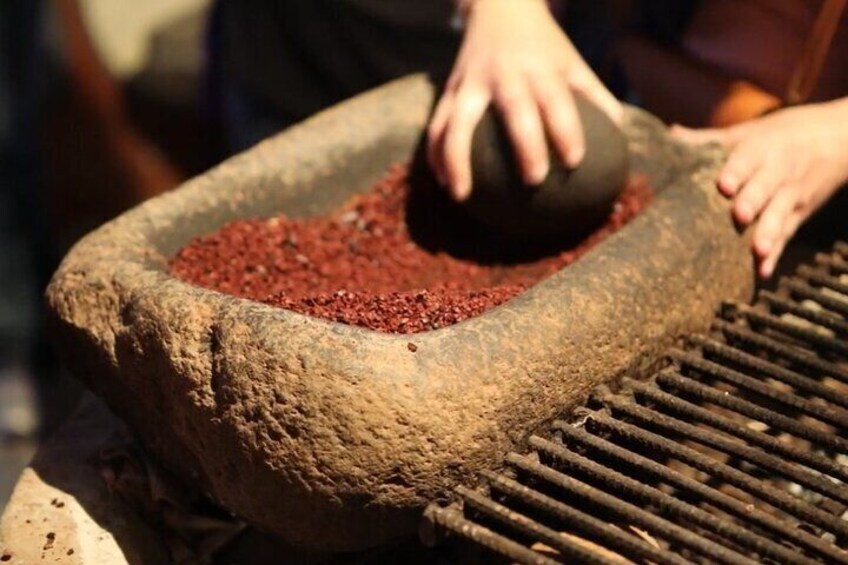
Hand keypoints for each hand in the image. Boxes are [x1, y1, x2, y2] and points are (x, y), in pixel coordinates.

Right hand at [427, 0, 621, 200]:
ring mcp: (472, 81)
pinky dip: (436, 155)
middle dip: (525, 144)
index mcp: (541, 68)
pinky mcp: (450, 89)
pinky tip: (442, 183)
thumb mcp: (573, 63)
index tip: (575, 162)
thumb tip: (620, 142)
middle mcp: (506, 74)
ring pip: (457, 121)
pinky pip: (437, 125)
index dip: (566, 129)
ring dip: (456, 158)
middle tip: (534, 180)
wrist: (499, 7)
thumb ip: (596, 98)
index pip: (557, 99)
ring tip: (462, 196)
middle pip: (515, 109)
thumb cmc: (544, 47)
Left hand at [672, 99, 847, 277]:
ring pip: (780, 215)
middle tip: (739, 217)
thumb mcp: (750, 131)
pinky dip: (776, 254)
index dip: (736, 172)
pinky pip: (787, 236)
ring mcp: (791, 195)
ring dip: (769, 234)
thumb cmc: (784, 135)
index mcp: (763, 148)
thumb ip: (709, 139)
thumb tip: (671, 134)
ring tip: (757, 251)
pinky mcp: (800, 215)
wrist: (842, 137)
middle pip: (766, 188)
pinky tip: (763, 273)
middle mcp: (779, 172)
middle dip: (753, 202)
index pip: (748, 159)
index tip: (723, 185)